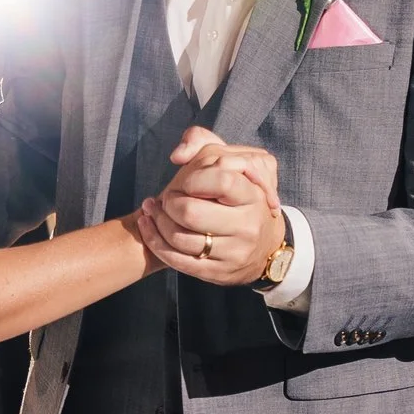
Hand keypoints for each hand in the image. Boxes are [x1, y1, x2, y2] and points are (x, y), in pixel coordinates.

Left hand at [136, 127, 284, 285]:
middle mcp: (247, 226)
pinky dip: (155, 241)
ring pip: (179, 238)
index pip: (220, 180)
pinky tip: (147, 225)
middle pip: (191, 212)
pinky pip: (177, 260)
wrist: (265, 245)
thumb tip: (178, 156)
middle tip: (167, 197)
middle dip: (170, 202)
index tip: (187, 181)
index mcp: (254, 195)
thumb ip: (202, 141)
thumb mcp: (231, 161)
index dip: (194, 179)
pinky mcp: (218, 272)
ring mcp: (233, 252)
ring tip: (151, 208)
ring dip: (156, 221)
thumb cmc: (239, 195)